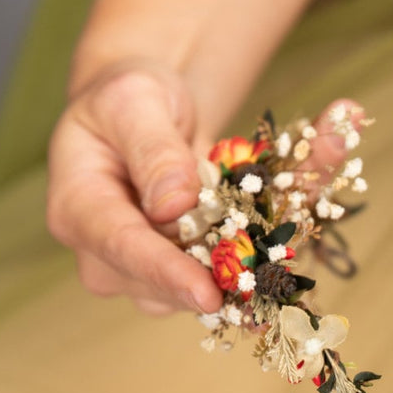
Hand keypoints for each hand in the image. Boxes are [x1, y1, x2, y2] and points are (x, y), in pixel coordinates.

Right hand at [47, 60, 362, 315]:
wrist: (144, 113)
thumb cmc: (128, 99)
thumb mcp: (134, 101)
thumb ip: (152, 148)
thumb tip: (174, 204)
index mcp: (79, 212)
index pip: (124, 250)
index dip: (167, 274)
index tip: (207, 293)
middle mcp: (110, 256)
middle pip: (169, 283)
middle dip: (228, 270)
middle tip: (282, 258)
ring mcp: (151, 272)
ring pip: (210, 285)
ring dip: (263, 258)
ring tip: (309, 211)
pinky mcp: (191, 273)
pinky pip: (236, 272)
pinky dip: (278, 243)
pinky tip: (312, 207)